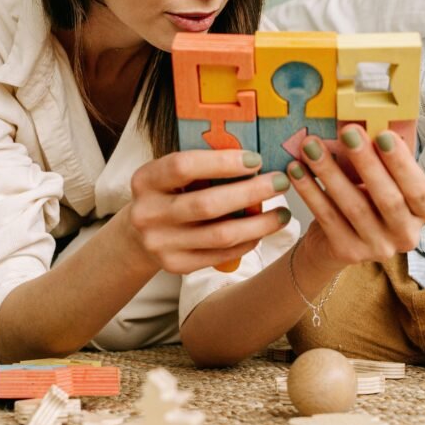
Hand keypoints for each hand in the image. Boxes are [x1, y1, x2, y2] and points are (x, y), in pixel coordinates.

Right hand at [122, 150, 290, 273]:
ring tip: (283, 213)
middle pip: (207, 204)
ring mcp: (160, 243)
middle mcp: (147, 214)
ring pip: (220, 235)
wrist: (141, 234)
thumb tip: (254, 159)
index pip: (184, 166)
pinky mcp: (175, 265)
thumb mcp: (174, 175)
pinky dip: (247, 241)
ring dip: (258, 224)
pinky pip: (220, 254)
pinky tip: (263, 231)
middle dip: (251, 192)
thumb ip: (204, 165)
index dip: (222, 162)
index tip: (256, 159)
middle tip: (281, 182)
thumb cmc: (170, 193)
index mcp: (145, 180)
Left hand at [287, 124, 424, 272]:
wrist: (335, 242)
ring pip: (354, 207)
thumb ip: (382, 160)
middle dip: (367, 163)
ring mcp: (377, 248)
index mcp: (420, 213)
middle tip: (348, 133)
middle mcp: (405, 235)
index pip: (418, 189)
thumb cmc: (365, 200)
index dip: (402, 163)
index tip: (383, 134)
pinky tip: (296, 170)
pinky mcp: (348, 252)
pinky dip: (310, 191)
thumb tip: (368, 122)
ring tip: (311, 146)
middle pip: (388, 199)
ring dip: (331, 172)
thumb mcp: (381, 181)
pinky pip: (327, 217)